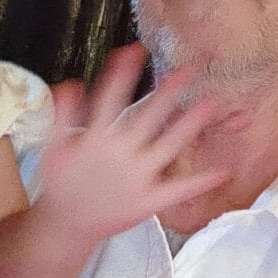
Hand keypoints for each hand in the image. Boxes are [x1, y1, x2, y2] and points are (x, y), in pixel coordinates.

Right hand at [36, 43, 227, 250]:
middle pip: (147, 118)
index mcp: (96, 139)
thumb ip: (64, 114)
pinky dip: (200, 182)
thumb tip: (70, 82)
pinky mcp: (148, 201)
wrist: (67, 227)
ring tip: (211, 104)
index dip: (122, 73)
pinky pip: (178, 190)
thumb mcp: (53, 147)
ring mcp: (137, 178)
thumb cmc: (61, 183)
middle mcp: (120, 155)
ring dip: (190, 126)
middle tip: (187, 70)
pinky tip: (223, 172)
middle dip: (167, 93)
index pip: (110, 98)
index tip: (136, 49)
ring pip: (169, 147)